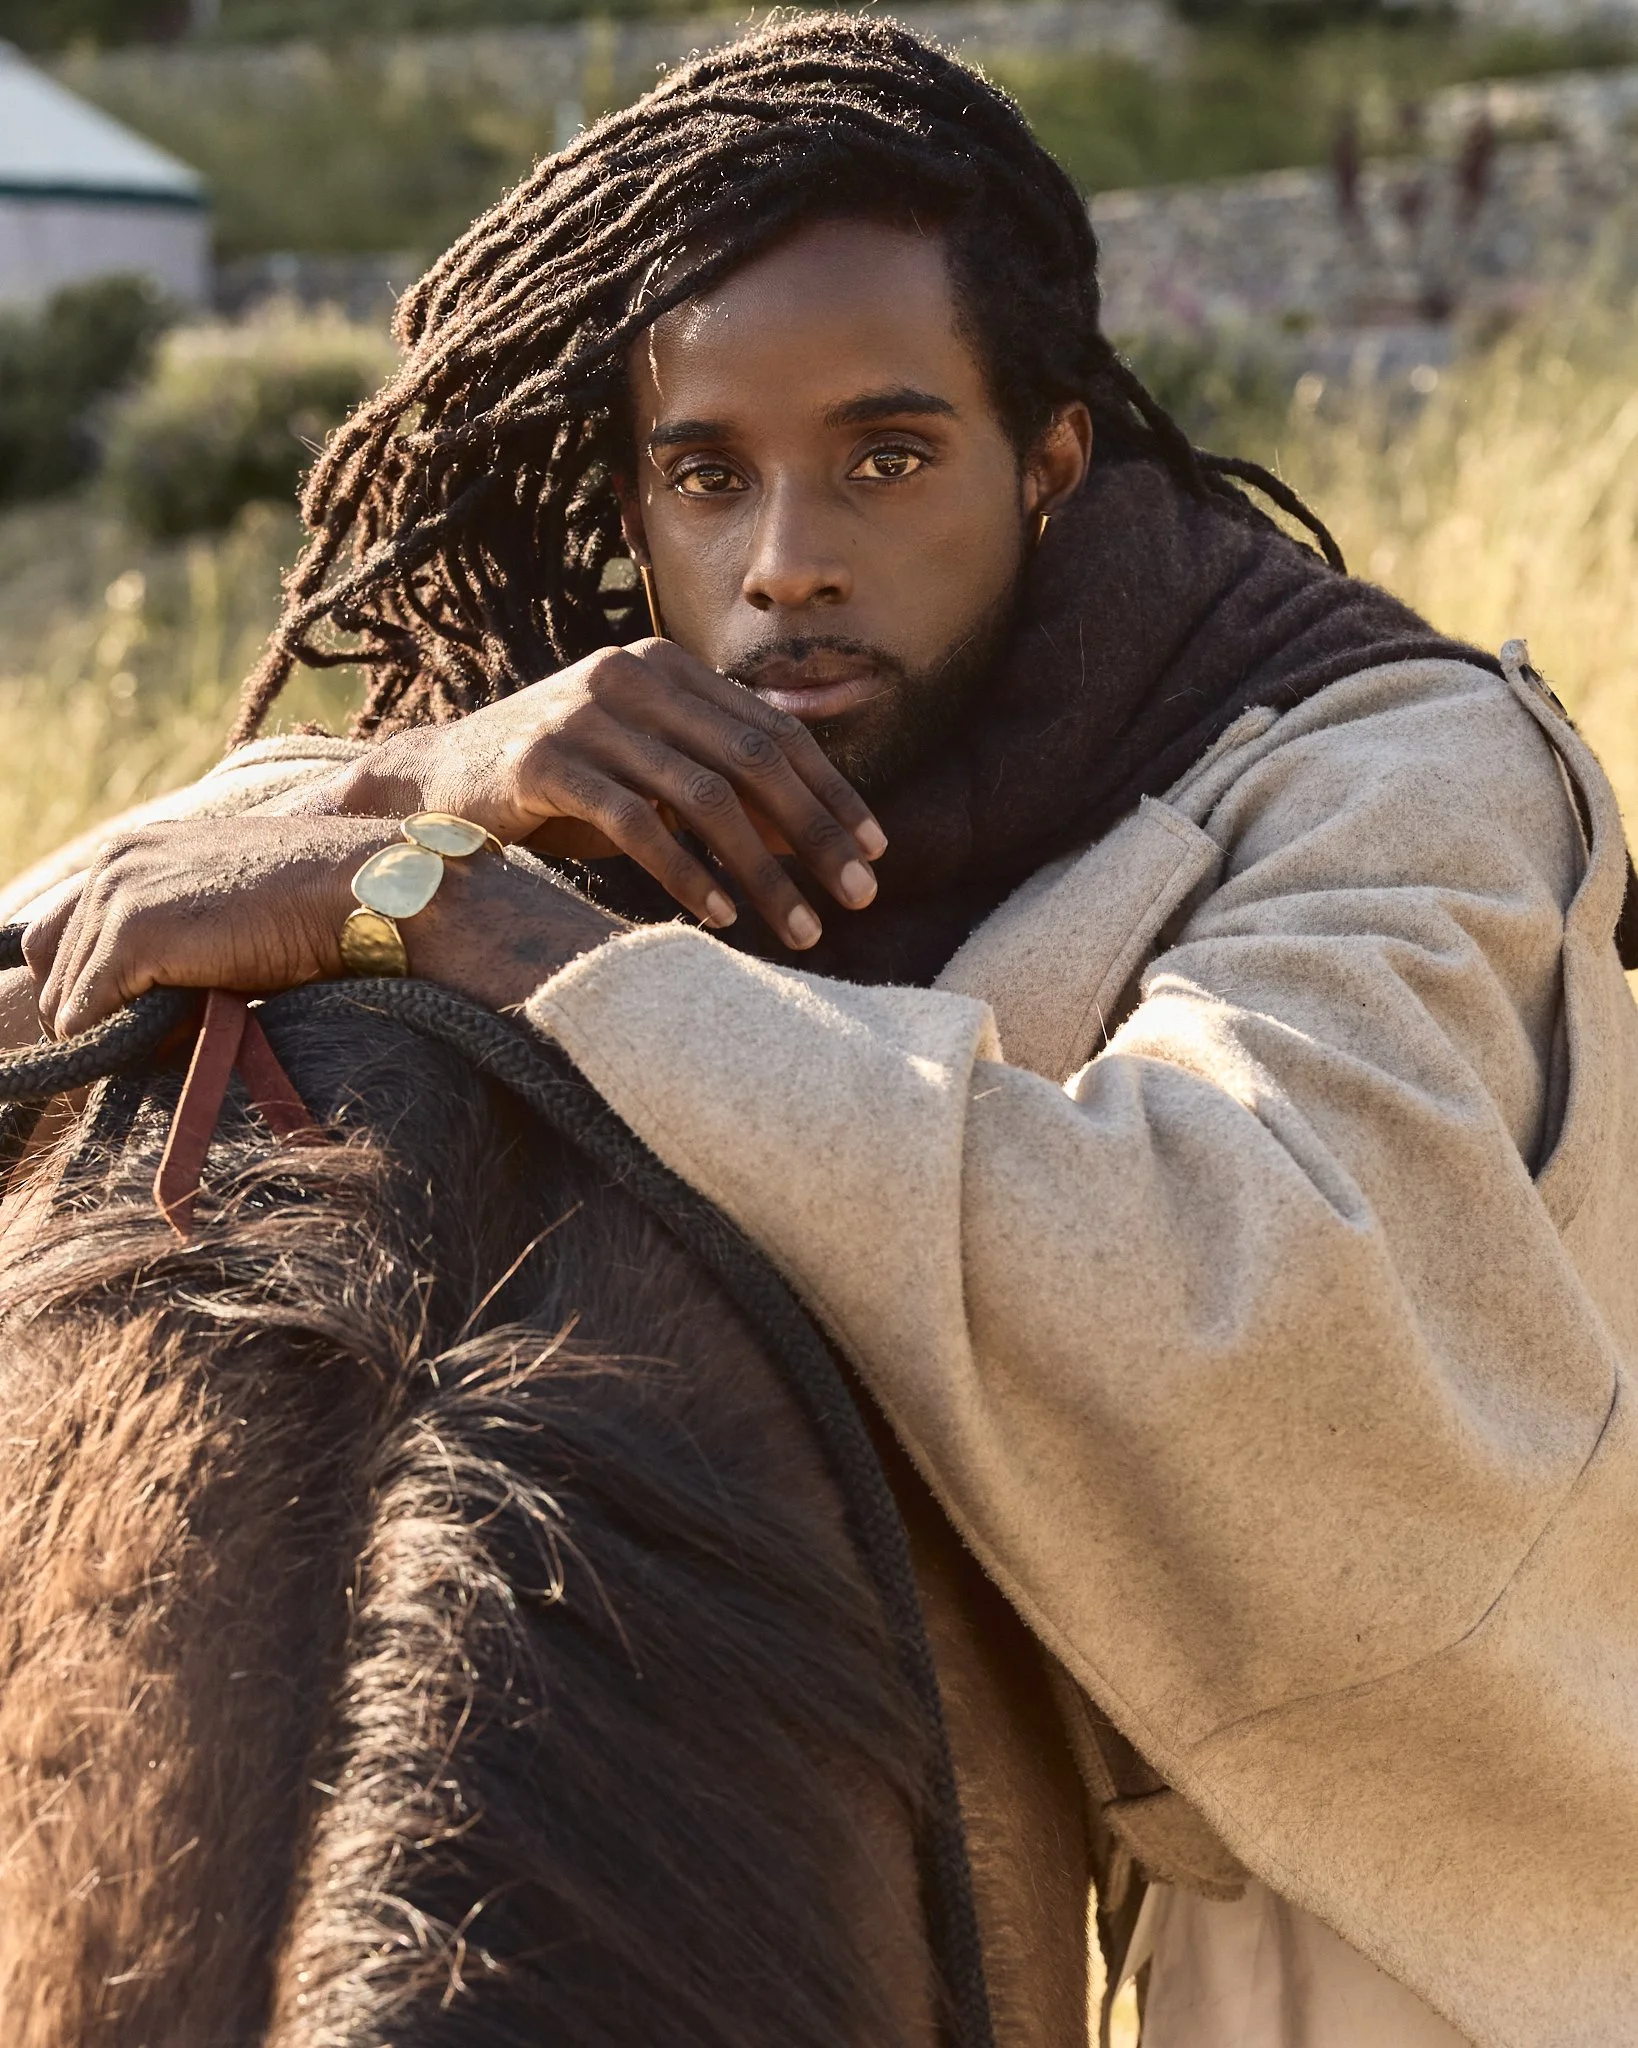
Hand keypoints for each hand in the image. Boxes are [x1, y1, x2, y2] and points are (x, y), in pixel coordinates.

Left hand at [24, 815, 621, 1038]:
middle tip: (160, 1034)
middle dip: (96, 1010)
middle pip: (50, 966)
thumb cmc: (321, 906)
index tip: (137, 1017)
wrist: (369, 891)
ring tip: (184, 1031)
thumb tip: (154, 1004)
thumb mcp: (235, 910)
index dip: (93, 985)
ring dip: (115, 1029)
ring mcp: (117, 893)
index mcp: (134, 851)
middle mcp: (112, 862)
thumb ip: (185, 936)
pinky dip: (123, 1040)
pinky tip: (182, 1035)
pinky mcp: (133, 932)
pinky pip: (86, 1015)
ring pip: (65, 998)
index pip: (59, 935)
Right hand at [290, 638, 886, 951]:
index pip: (776, 729)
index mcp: (667, 667)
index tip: (874, 852)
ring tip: (801, 926)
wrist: (438, 786)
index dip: (833, 792)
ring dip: (763, 872)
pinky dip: (687, 874)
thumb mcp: (649, 770)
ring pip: (704, 798)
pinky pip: (637, 824)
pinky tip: (721, 916)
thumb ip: (720, 779)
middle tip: (859, 897)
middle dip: (816, 835)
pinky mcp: (543, 761)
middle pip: (754, 760)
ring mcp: (585, 715)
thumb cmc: (563, 786)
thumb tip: (817, 828)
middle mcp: (631, 675)